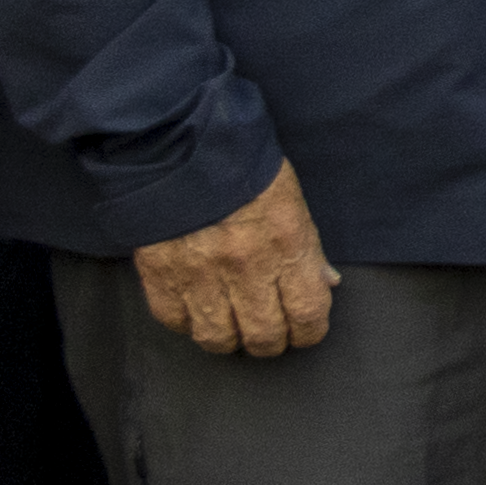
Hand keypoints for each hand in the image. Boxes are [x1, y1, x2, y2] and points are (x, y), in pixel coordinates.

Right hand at [136, 164, 339, 357]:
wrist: (181, 142)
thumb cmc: (245, 167)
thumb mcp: (291, 200)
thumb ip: (308, 248)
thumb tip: (325, 283)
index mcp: (286, 244)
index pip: (308, 314)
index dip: (309, 331)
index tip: (305, 330)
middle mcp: (245, 266)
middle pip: (263, 337)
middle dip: (271, 342)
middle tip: (269, 331)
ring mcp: (199, 274)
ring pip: (217, 339)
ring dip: (229, 338)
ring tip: (232, 324)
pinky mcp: (160, 274)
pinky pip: (176, 322)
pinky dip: (188, 323)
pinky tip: (197, 308)